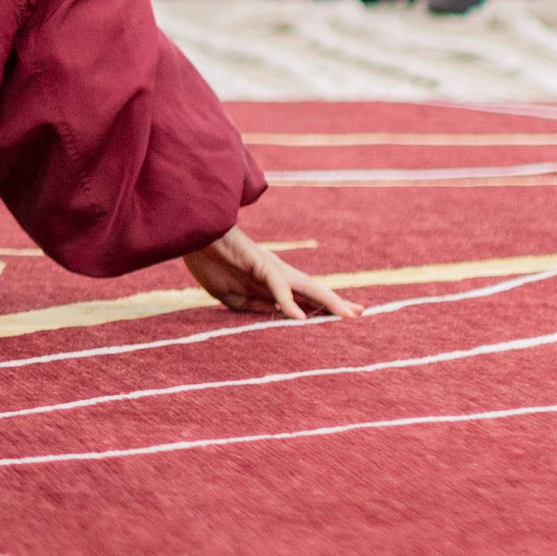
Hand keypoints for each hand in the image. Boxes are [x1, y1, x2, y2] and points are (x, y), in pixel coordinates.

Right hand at [183, 227, 362, 320]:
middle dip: (337, 304)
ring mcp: (272, 270)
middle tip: (360, 314)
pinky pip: (278, 288)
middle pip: (314, 291)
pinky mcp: (261, 266)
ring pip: (307, 288)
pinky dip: (289, 303)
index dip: (322, 307)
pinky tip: (299, 317)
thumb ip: (255, 306)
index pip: (303, 298)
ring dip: (328, 301)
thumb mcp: (232, 297)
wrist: (196, 237)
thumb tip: (278, 316)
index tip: (341, 317)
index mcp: (271, 284)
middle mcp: (278, 275)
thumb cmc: (210, 264)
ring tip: (348, 314)